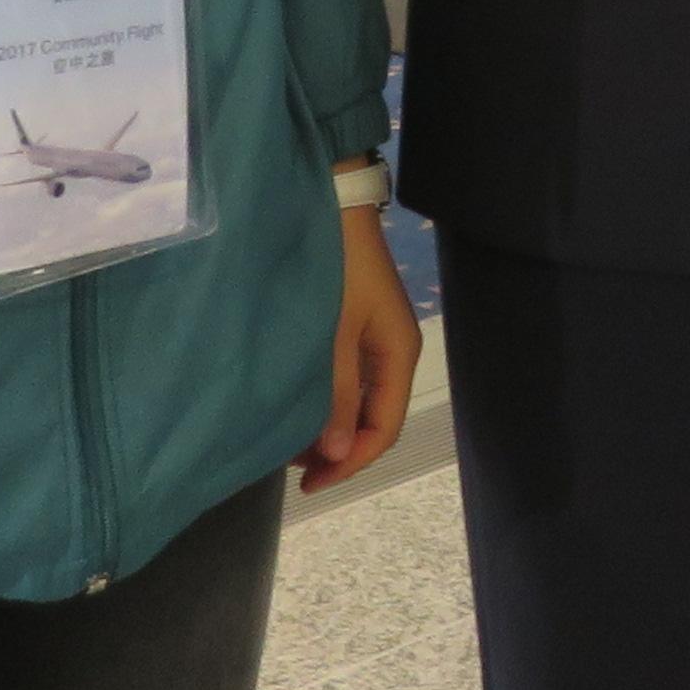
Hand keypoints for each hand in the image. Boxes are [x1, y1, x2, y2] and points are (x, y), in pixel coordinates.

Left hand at [303, 205, 421, 493]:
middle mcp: (394, 353)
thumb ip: (336, 393)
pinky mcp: (360, 327)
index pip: (383, 429)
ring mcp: (378, 339)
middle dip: (339, 450)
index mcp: (397, 356)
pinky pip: (352, 381)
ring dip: (332, 427)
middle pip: (376, 419)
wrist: (337, 206)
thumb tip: (337, 452)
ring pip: (362, 402)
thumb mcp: (334, 335)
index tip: (309, 483)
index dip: (350, 462)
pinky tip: (302, 405)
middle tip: (293, 468)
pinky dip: (330, 402)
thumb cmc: (338, 269)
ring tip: (292, 441)